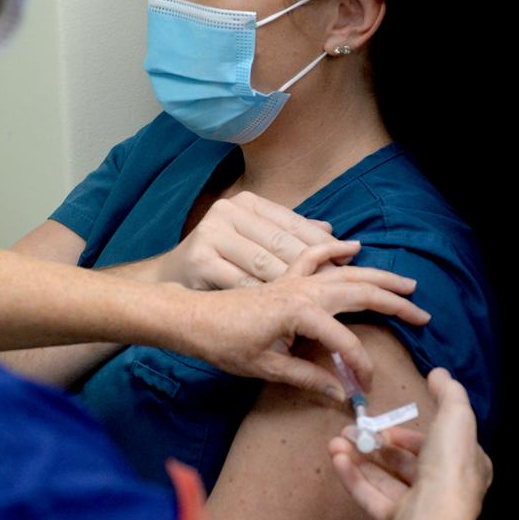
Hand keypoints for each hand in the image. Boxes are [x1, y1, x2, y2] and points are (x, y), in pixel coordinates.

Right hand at [156, 190, 341, 288]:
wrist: (168, 282)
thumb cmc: (219, 262)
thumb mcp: (253, 240)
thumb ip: (287, 234)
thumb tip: (330, 229)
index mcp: (245, 202)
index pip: (293, 223)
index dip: (323, 243)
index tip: (350, 258)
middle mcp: (227, 212)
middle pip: (282, 244)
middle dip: (317, 266)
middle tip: (344, 285)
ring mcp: (212, 235)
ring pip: (266, 266)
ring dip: (296, 288)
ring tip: (325, 303)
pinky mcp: (201, 262)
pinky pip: (245, 286)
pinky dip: (268, 302)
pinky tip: (288, 317)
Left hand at [174, 239, 430, 396]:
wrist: (193, 319)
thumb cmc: (225, 345)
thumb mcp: (266, 368)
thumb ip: (308, 378)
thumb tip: (342, 394)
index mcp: (300, 314)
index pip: (345, 341)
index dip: (359, 365)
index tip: (365, 387)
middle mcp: (303, 290)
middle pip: (358, 293)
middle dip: (393, 303)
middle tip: (422, 314)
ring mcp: (294, 279)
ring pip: (345, 272)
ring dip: (377, 276)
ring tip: (405, 283)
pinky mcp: (285, 277)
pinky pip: (314, 256)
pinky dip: (333, 248)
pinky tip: (351, 244)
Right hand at [328, 368, 492, 519]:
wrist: (434, 514)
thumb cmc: (449, 463)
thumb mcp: (456, 417)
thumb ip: (448, 393)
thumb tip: (439, 372)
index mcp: (464, 468)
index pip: (435, 448)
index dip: (410, 435)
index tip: (388, 424)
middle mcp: (442, 490)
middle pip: (404, 464)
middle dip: (376, 444)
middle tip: (352, 431)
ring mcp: (417, 509)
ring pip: (383, 480)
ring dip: (358, 457)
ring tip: (335, 442)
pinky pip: (369, 497)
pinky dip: (352, 477)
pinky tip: (336, 458)